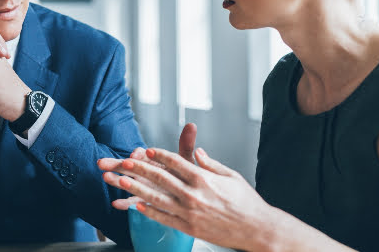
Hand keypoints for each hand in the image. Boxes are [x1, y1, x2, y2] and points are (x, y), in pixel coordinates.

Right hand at [99, 123, 197, 209]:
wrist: (187, 193)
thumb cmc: (186, 175)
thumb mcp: (186, 160)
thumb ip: (186, 145)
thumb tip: (191, 125)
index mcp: (153, 160)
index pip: (143, 155)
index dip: (138, 154)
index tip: (136, 154)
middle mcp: (145, 172)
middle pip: (128, 166)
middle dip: (116, 164)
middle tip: (103, 163)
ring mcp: (142, 186)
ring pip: (126, 183)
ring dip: (115, 180)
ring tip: (105, 178)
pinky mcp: (143, 199)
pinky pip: (132, 202)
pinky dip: (124, 203)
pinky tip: (116, 204)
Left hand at [101, 147, 275, 250]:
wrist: (257, 229)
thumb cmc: (246, 202)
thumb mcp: (230, 175)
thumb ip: (210, 163)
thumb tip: (198, 151)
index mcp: (204, 178)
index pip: (175, 162)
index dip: (159, 155)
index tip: (146, 150)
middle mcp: (194, 194)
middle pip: (161, 178)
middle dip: (140, 169)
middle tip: (124, 162)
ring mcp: (190, 212)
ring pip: (157, 198)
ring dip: (137, 189)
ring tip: (122, 182)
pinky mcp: (189, 228)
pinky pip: (165, 218)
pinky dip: (150, 212)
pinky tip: (137, 206)